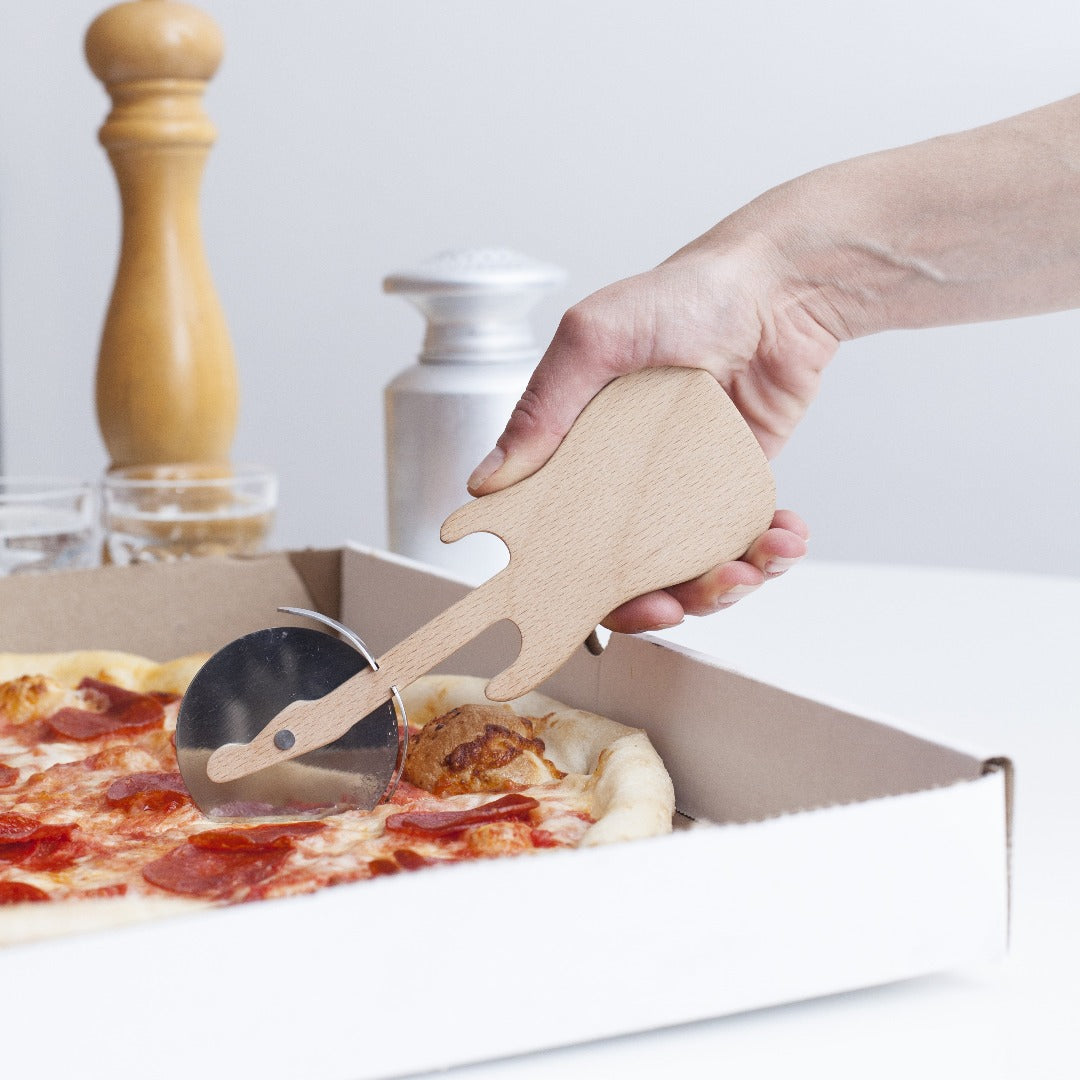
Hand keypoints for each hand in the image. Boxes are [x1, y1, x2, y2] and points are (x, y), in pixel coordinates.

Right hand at [466, 238, 834, 631]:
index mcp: (578, 453)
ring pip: (692, 571)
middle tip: (677, 605)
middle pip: (628, 574)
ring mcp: (684, 490)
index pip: (561, 537)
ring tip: (749, 569)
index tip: (602, 604)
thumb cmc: (682, 296)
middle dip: (656, 605)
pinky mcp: (737, 490)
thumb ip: (544, 406)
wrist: (776, 288)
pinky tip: (785, 539)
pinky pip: (750, 544)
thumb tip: (487, 480)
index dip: (576, 586)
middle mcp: (626, 481)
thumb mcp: (594, 338)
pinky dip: (771, 554)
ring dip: (723, 588)